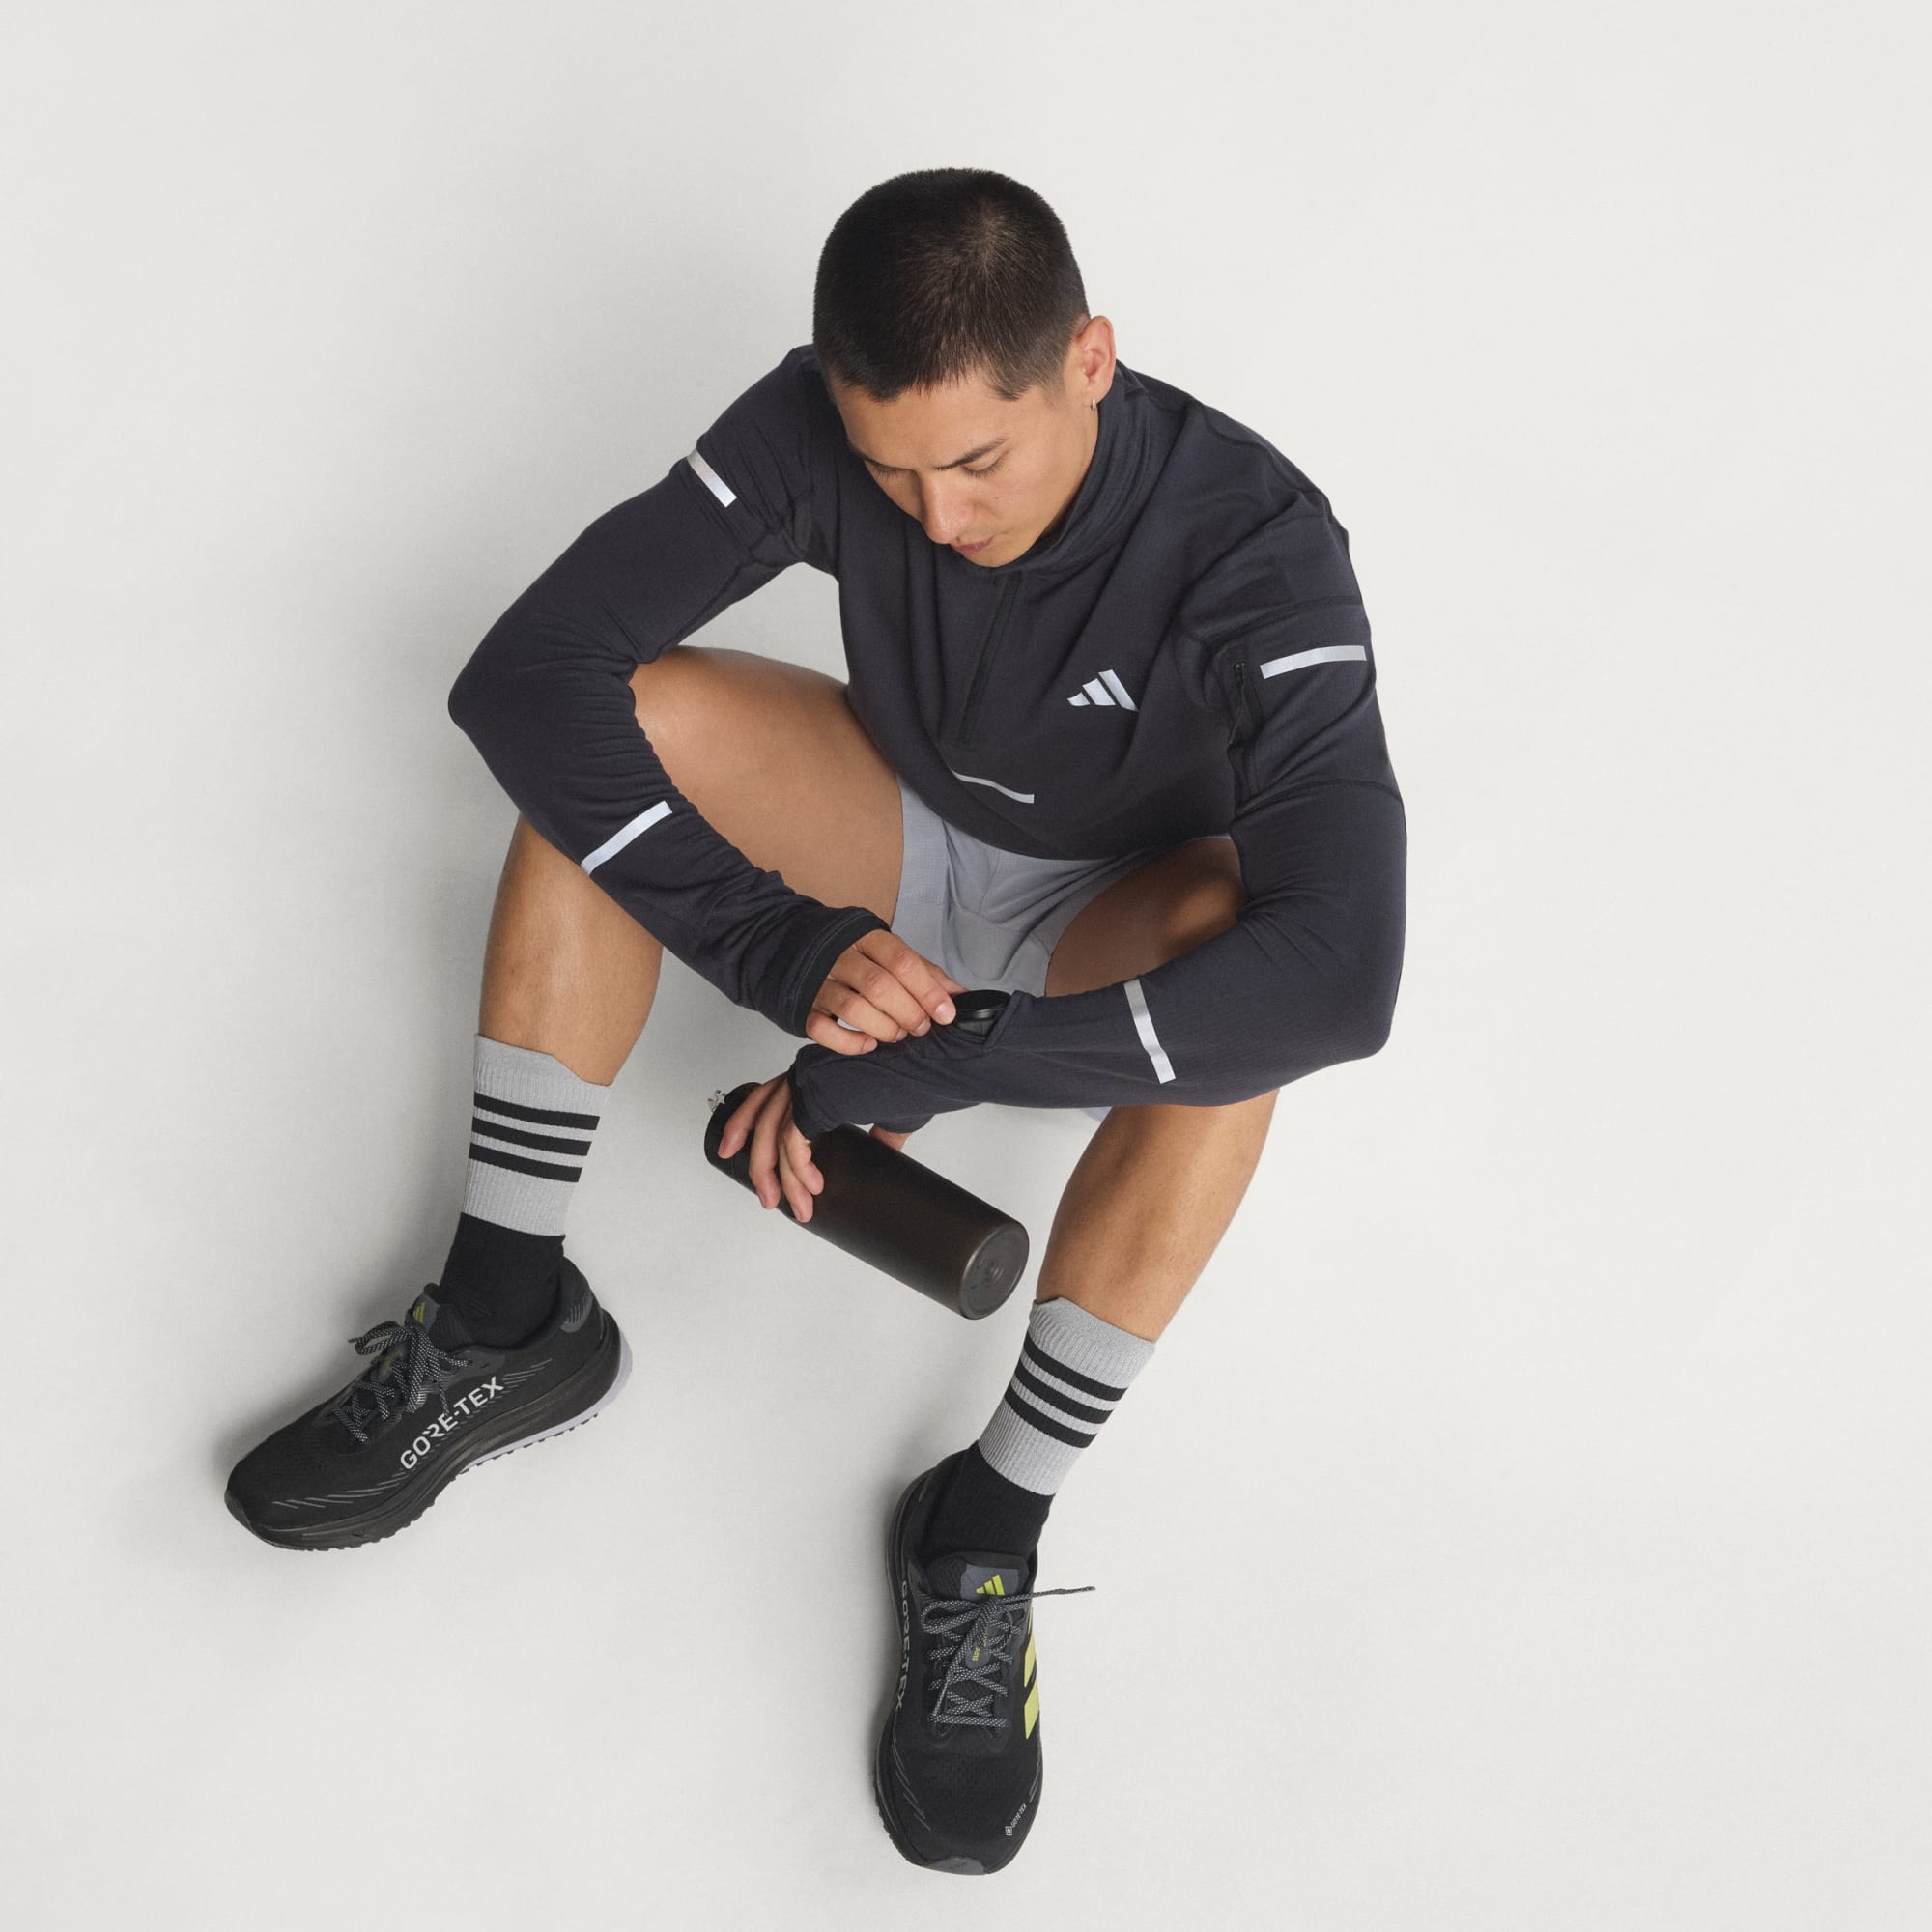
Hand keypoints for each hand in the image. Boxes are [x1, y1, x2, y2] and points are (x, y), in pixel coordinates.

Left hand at [717, 1075, 923, 1224]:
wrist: (929, 1064)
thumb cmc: (914, 1077)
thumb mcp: (889, 1110)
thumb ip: (879, 1131)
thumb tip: (883, 1150)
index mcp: (814, 1072)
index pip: (765, 1097)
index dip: (743, 1123)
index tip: (732, 1148)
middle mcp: (804, 1073)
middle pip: (760, 1117)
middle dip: (757, 1162)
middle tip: (767, 1196)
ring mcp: (807, 1083)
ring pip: (776, 1138)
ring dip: (783, 1178)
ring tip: (797, 1207)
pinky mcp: (817, 1098)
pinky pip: (794, 1142)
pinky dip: (800, 1170)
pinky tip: (813, 1187)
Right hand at [805, 930, 968, 1056]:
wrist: (797, 944)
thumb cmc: (857, 954)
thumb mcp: (891, 953)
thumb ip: (924, 973)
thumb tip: (961, 996)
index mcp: (867, 938)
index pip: (901, 961)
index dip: (927, 990)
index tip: (946, 1013)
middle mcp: (840, 957)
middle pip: (878, 985)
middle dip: (908, 1012)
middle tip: (921, 1027)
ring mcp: (819, 982)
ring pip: (851, 1007)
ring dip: (883, 1027)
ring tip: (898, 1035)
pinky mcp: (803, 1007)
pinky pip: (822, 1029)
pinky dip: (848, 1042)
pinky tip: (868, 1044)